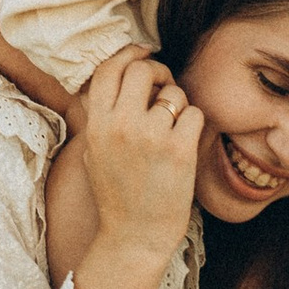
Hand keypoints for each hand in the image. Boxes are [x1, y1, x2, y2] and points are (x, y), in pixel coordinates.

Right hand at [80, 47, 201, 255]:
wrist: (135, 236)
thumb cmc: (116, 195)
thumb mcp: (94, 152)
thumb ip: (102, 116)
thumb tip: (118, 77)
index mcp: (97, 125)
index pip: (108, 70)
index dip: (127, 54)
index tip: (143, 52)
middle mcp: (121, 126)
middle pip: (142, 70)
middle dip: (157, 72)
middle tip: (163, 87)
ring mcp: (151, 137)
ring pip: (174, 92)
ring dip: (178, 104)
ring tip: (173, 128)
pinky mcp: (180, 150)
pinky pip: (194, 114)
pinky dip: (194, 125)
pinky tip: (185, 143)